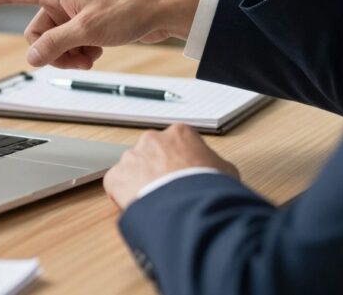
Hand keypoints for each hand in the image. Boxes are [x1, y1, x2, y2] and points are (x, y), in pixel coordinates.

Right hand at [0, 0, 202, 68]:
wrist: (163, 10)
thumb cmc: (129, 9)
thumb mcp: (87, 30)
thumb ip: (55, 44)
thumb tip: (32, 58)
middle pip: (36, 31)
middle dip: (51, 51)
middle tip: (75, 58)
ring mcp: (76, 12)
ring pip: (54, 42)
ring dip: (68, 55)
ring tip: (91, 57)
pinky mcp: (89, 24)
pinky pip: (71, 44)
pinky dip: (81, 53)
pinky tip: (98, 53)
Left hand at [103, 124, 239, 209]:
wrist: (191, 206)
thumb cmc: (209, 189)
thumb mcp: (225, 171)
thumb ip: (214, 165)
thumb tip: (215, 172)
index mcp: (180, 134)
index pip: (176, 144)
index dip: (180, 163)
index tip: (182, 177)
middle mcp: (152, 140)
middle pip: (152, 154)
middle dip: (158, 171)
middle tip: (168, 191)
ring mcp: (132, 157)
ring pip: (133, 169)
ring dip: (141, 183)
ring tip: (155, 204)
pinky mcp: (116, 176)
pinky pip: (116, 185)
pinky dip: (123, 197)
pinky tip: (139, 208)